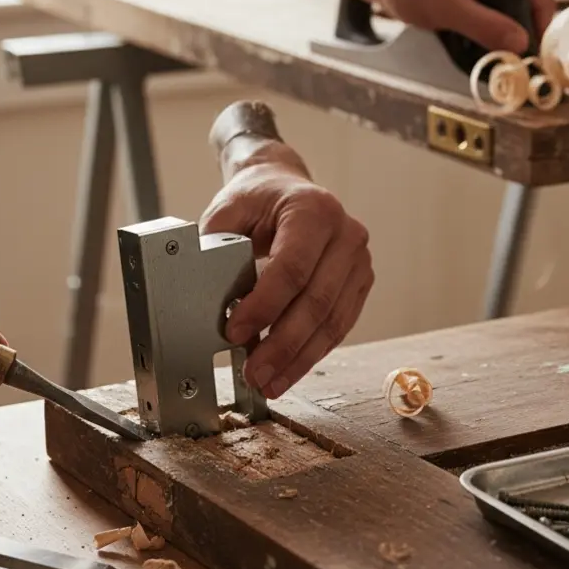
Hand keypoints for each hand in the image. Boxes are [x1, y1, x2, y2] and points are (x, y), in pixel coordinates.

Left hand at [199, 160, 372, 400]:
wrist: (285, 187)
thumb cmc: (257, 199)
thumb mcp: (228, 210)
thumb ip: (218, 248)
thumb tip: (208, 297)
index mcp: (314, 210)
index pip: (292, 268)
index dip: (264, 306)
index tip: (235, 331)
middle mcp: (346, 234)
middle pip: (316, 301)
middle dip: (282, 345)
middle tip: (255, 372)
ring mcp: (358, 261)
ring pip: (332, 322)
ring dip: (299, 359)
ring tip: (270, 382)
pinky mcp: (360, 283)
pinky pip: (339, 326)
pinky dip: (313, 352)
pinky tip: (290, 370)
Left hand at [373, 0, 557, 54]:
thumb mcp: (448, 7)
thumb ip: (484, 24)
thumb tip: (520, 44)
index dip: (539, 28)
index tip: (532, 56)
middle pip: (523, 12)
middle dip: (516, 39)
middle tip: (507, 64)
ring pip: (504, 21)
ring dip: (497, 41)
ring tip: (487, 60)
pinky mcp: (470, 0)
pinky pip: (487, 23)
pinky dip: (482, 39)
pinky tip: (470, 51)